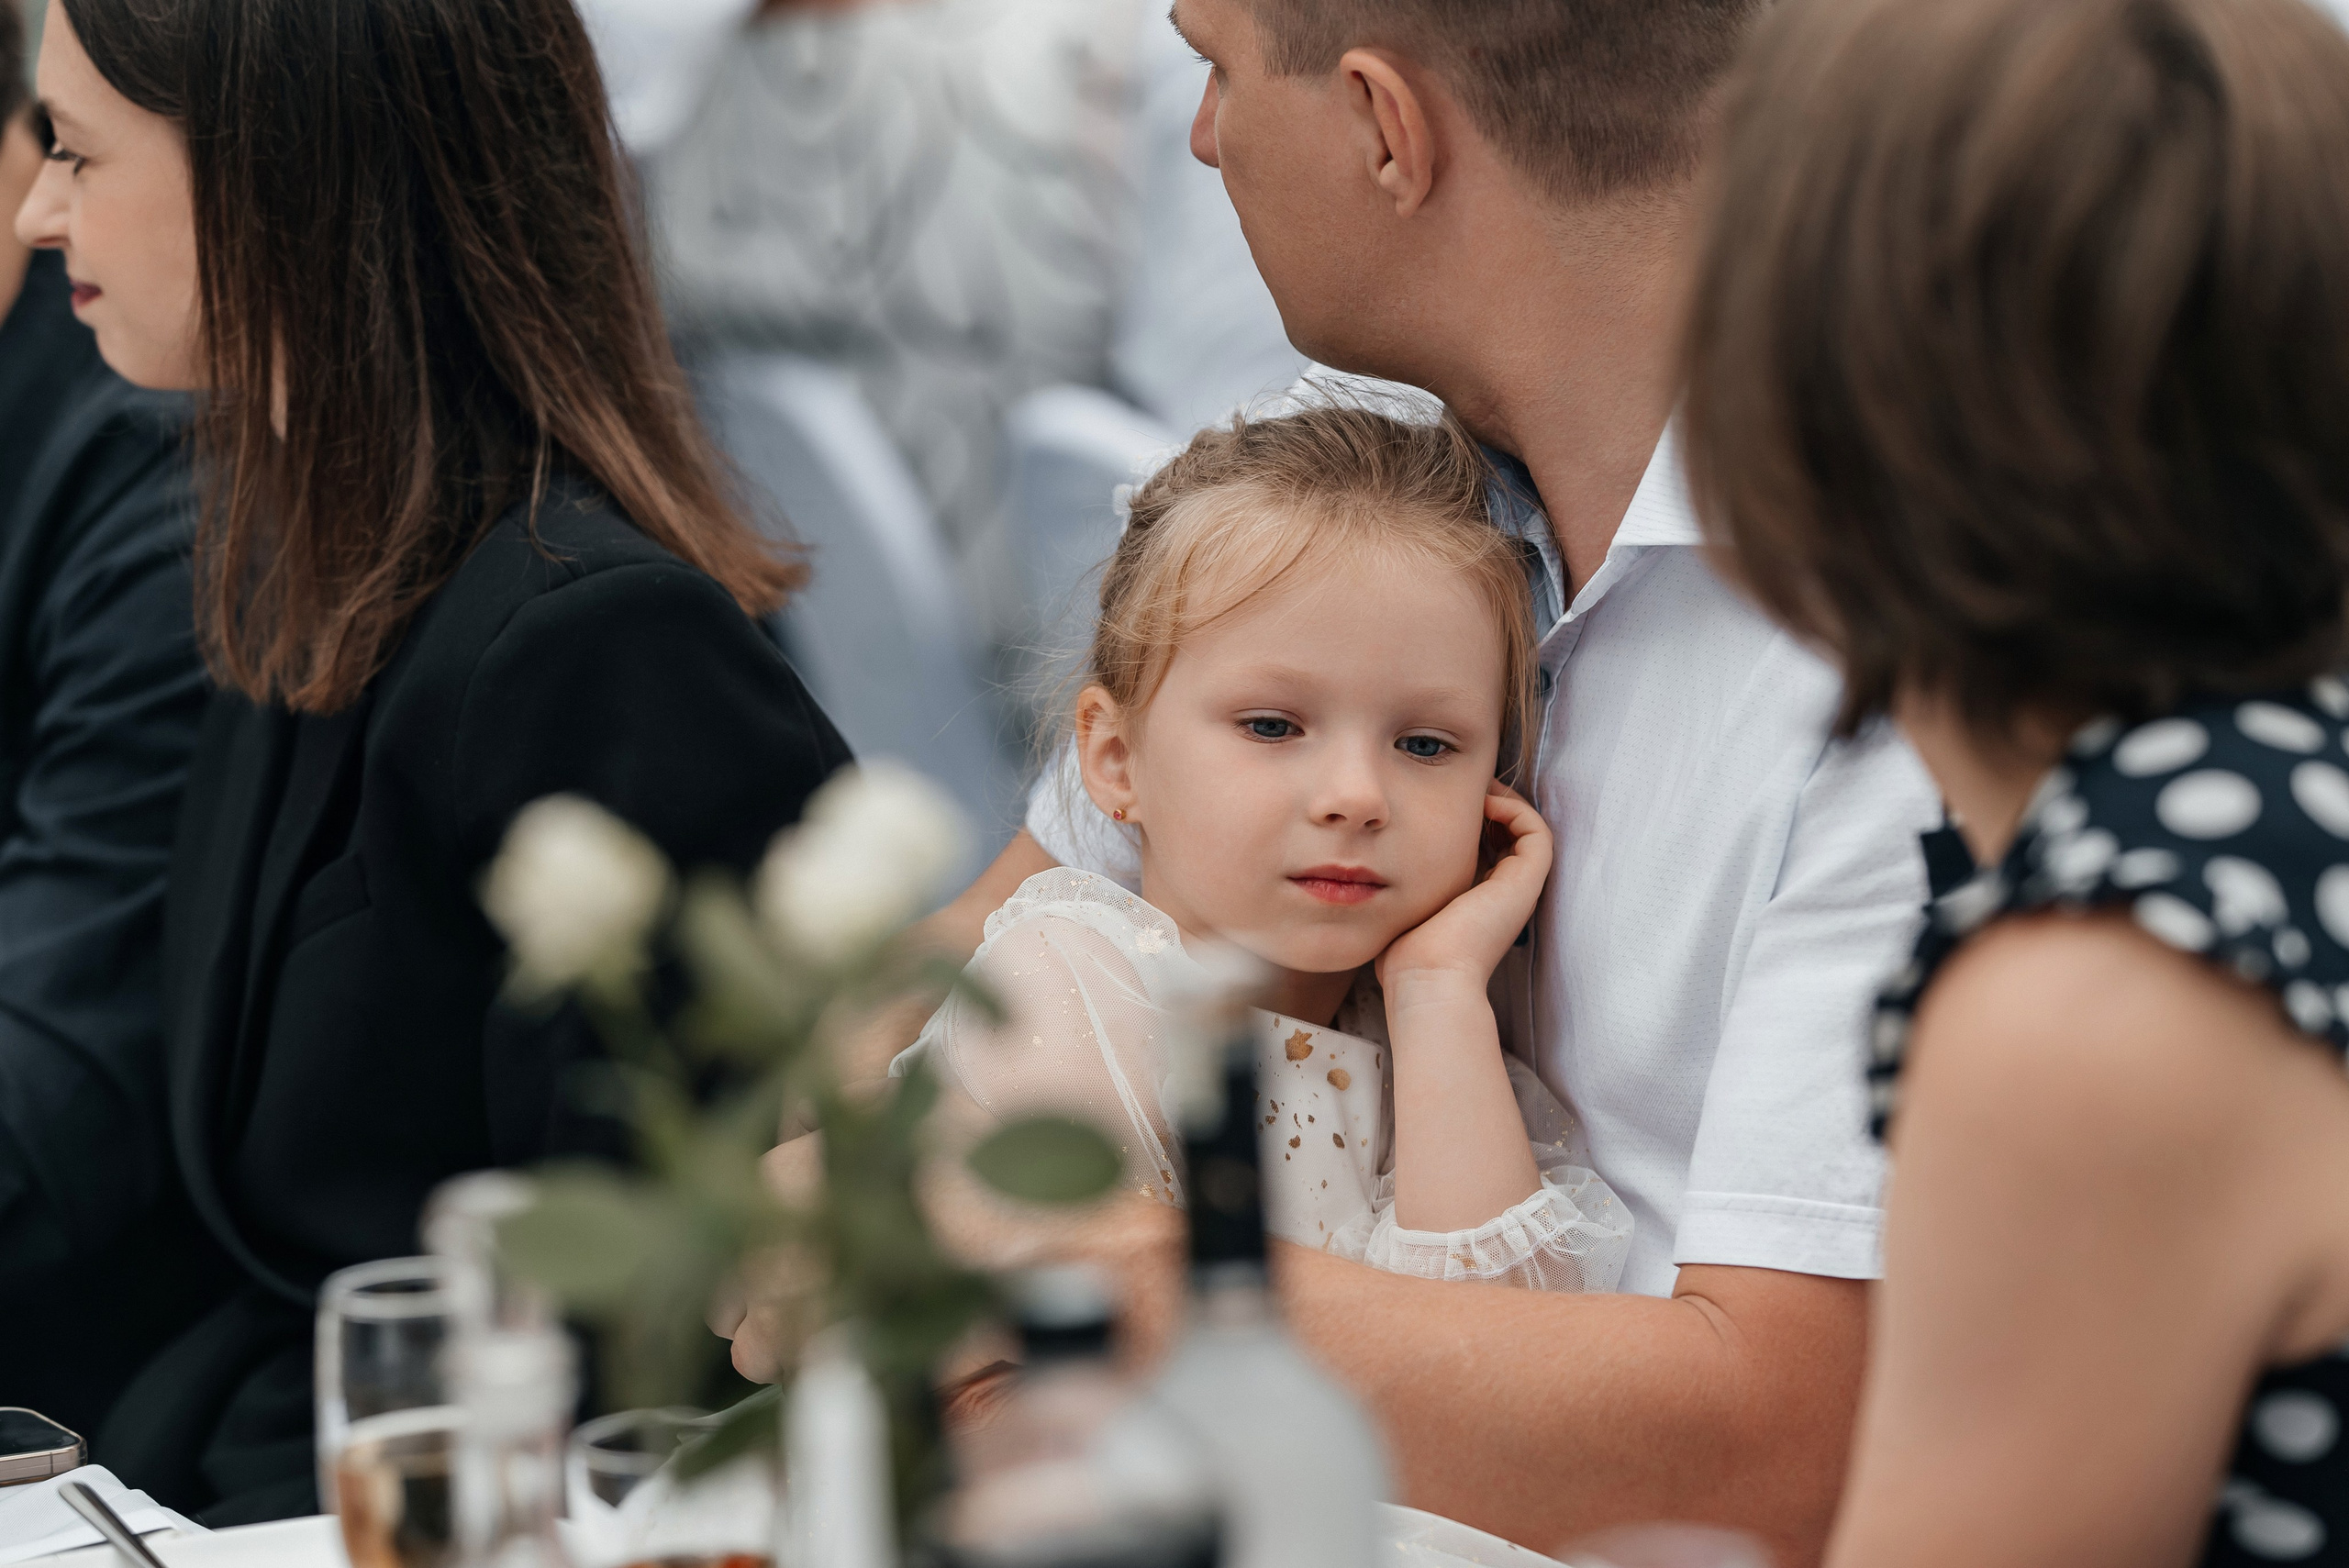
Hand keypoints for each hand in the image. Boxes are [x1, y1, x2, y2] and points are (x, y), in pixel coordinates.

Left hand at [1375, 781, 1550, 995]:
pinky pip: (1536, 831)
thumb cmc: (1406, 952)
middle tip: (1461, 787)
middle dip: (1486, 805)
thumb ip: (1401, 885)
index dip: (1470, 820)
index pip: (1485, 848)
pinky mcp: (1526, 882)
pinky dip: (1514, 809)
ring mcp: (1519, 888)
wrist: (1427, 976)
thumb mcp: (1402, 907)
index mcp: (1478, 900)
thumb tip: (1372, 868)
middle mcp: (1504, 893)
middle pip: (1508, 835)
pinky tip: (1482, 802)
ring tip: (1474, 789)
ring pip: (1527, 830)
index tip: (1442, 801)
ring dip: (1504, 801)